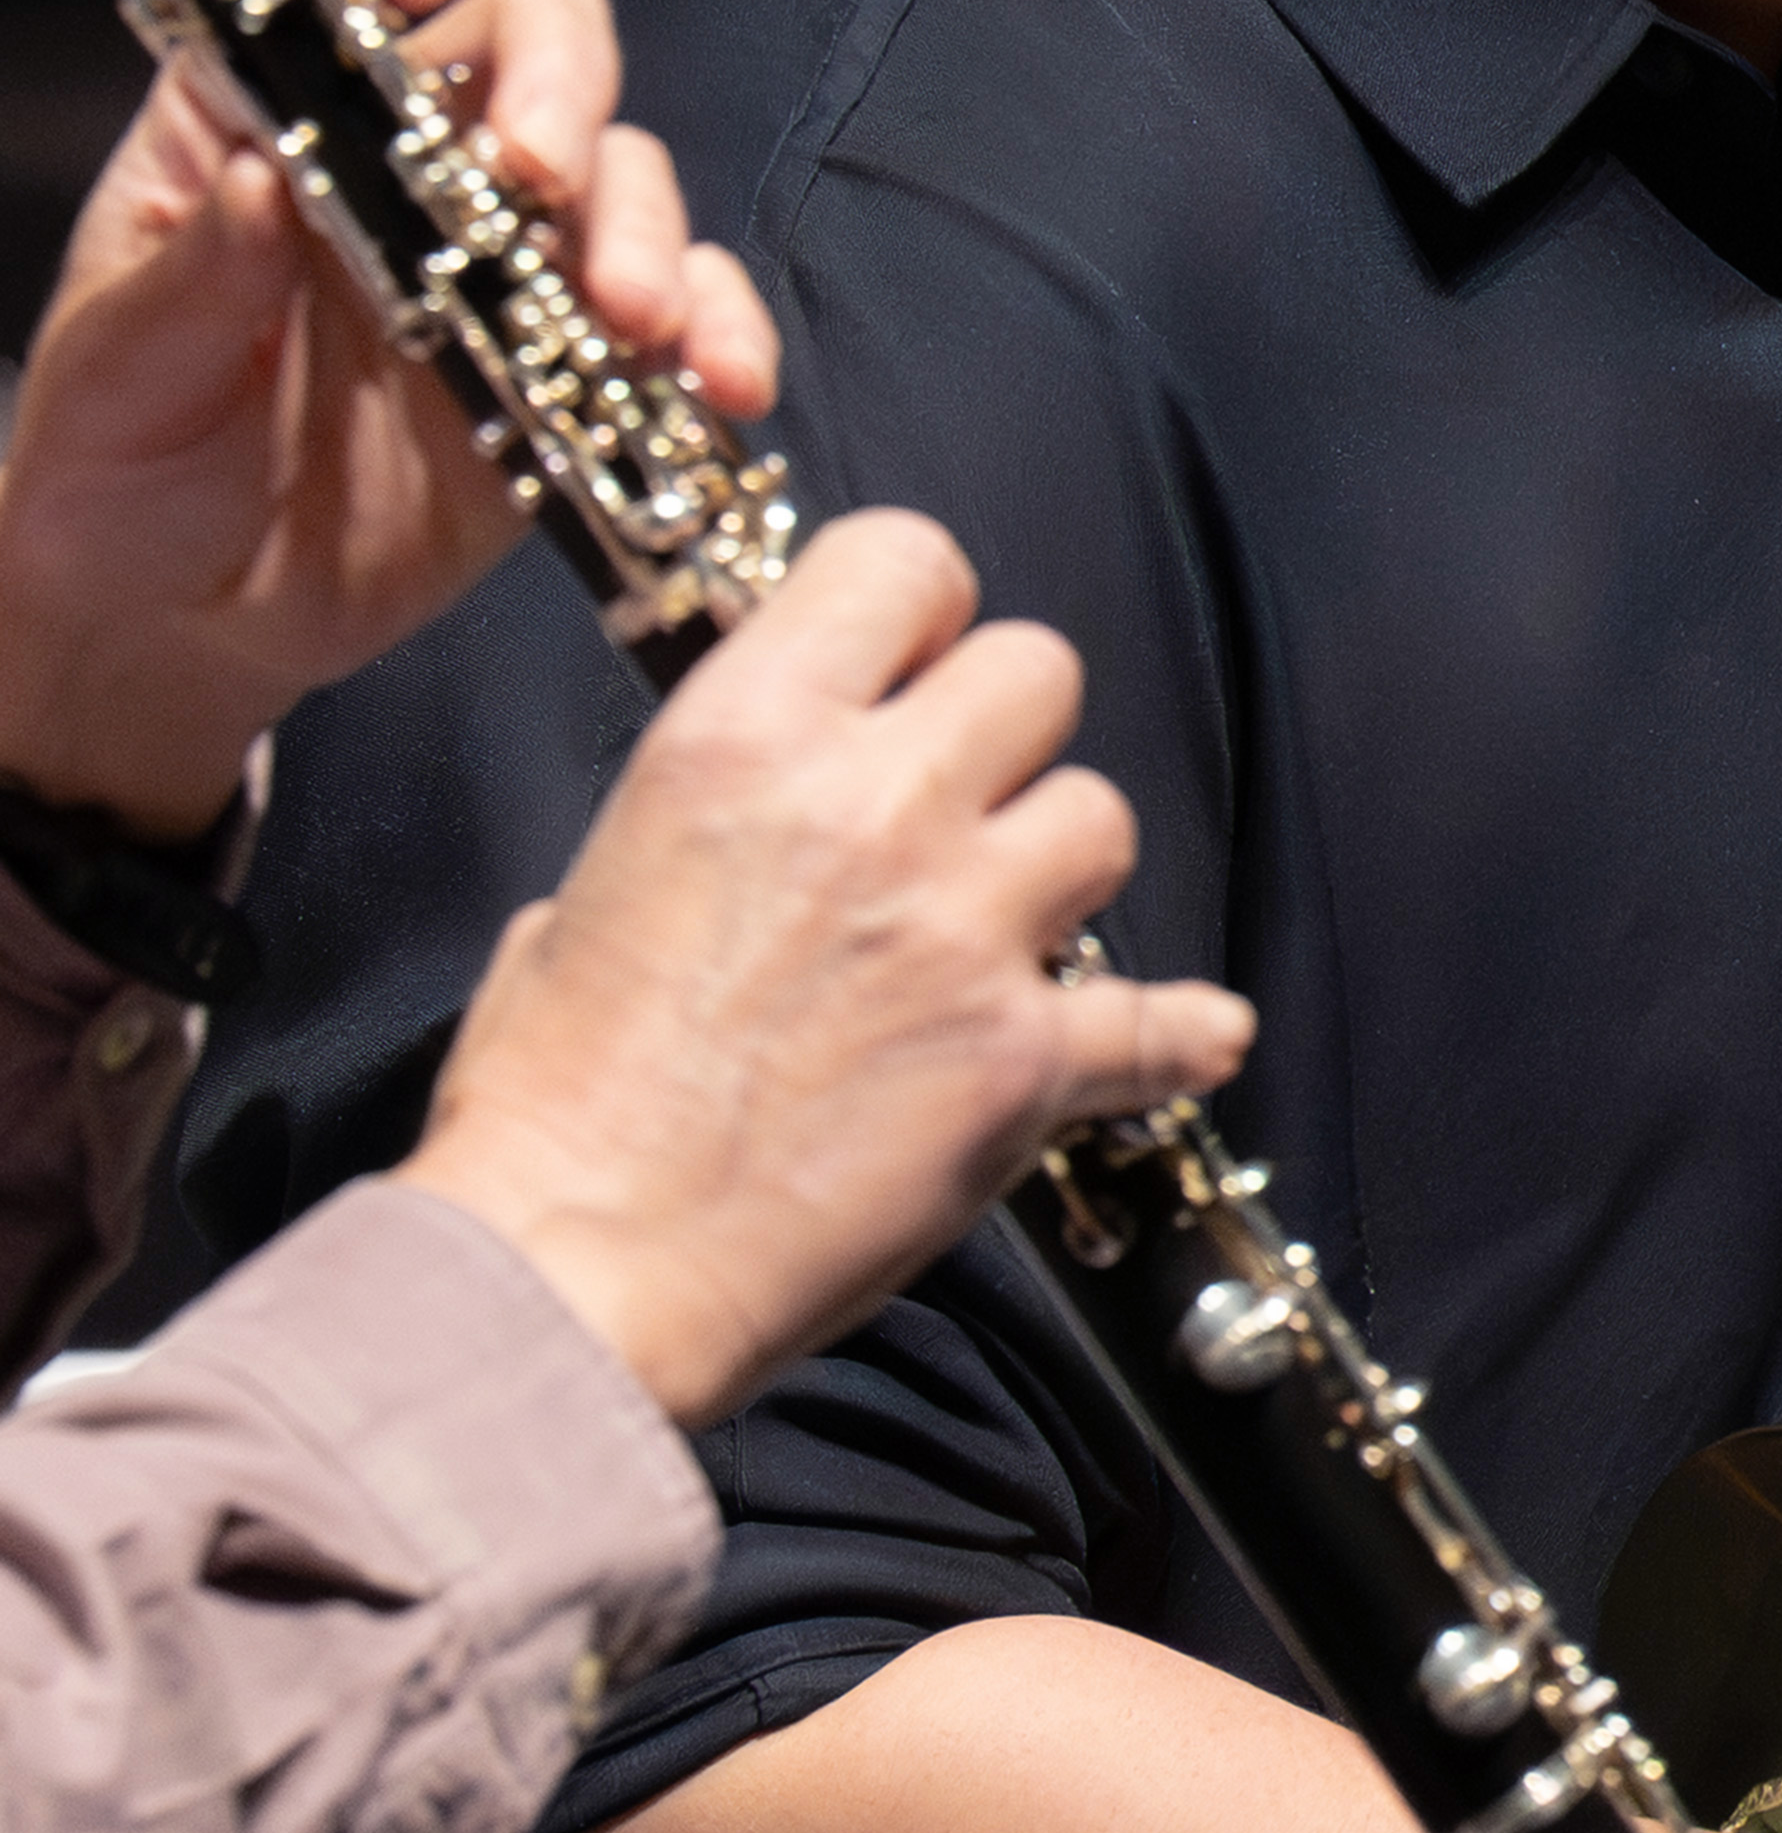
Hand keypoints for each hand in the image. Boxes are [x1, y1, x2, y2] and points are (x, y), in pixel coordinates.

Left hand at [0, 0, 775, 838]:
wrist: (179, 627)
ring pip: (623, 176)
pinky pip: (683, 316)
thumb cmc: (115, 467)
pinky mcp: (576, 364)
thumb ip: (189, 281)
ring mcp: (503, 260)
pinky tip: (720, 384)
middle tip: (540, 182)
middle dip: (559, 89)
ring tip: (626, 323)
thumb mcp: (114, 373)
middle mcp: (403, 162)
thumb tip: (264, 178)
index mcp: (268, 121)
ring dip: (643, 232)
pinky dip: (720, 332)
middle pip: (531, 44)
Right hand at [394, 508, 1243, 1420]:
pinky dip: (1175, 1036)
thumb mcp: (581, 897)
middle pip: (1040, 671)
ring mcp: (962, 928)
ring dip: (1060, 875)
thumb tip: (742, 825)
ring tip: (995, 939)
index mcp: (741, 742)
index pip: (903, 560)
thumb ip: (698, 825)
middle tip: (958, 813)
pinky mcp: (1025, 1056)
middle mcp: (868, 807)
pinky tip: (1180, 1040)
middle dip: (1008, 738)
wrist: (569, 1272)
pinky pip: (1164, 1016)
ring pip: (1102, 819)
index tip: (911, 670)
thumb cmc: (550, 1106)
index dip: (925, 613)